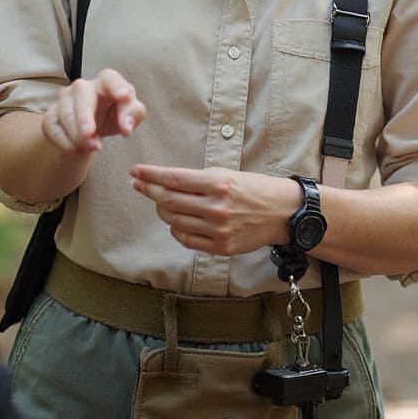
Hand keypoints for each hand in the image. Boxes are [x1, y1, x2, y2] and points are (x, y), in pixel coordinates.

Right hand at [41, 68, 144, 155]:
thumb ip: (134, 115)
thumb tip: (127, 127)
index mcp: (106, 81)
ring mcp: (65, 99)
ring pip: (66, 113)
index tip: (124, 97)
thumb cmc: (114, 115)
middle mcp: (83, 86)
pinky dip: (64, 142)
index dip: (116, 86)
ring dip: (77, 135)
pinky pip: (53, 128)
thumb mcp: (130, 115)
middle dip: (84, 116)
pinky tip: (76, 150)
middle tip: (88, 134)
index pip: (110, 78)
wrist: (92, 130)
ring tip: (92, 148)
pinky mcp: (51, 116)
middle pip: (82, 95)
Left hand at [130, 165, 299, 255]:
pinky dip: (176, 229)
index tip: (136, 171)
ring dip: (162, 210)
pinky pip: (186, 239)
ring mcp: (217, 229)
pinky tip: (176, 220)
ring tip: (159, 202)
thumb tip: (166, 181)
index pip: (174, 179)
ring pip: (174, 221)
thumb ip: (198, 180)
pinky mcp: (220, 247)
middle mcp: (216, 207)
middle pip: (169, 201)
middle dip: (149, 191)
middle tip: (138, 184)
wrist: (282, 213)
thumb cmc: (253, 189)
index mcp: (218, 183)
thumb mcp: (227, 174)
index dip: (151, 175)